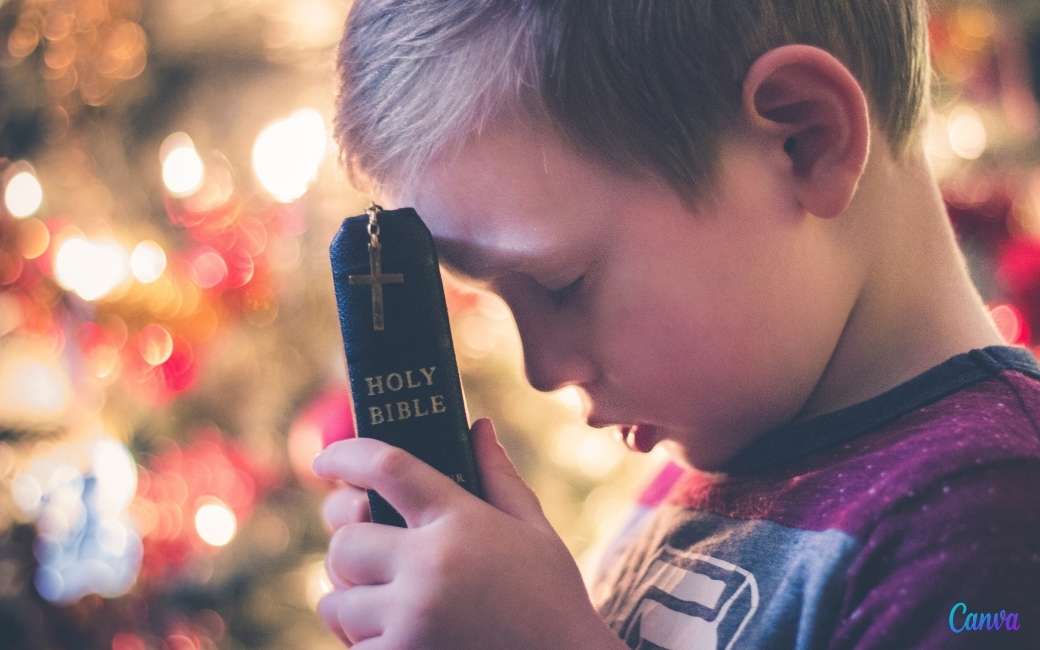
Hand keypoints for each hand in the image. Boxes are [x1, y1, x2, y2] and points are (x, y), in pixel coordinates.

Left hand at [313, 418, 624, 649]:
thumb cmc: (553, 603)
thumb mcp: (535, 532)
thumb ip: (499, 477)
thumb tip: (477, 426)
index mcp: (462, 522)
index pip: (388, 468)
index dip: (348, 456)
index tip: (326, 461)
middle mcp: (430, 568)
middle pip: (345, 542)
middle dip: (351, 549)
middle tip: (368, 557)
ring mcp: (410, 622)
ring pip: (336, 602)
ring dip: (350, 603)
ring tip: (385, 607)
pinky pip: (350, 649)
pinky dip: (364, 645)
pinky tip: (398, 640)